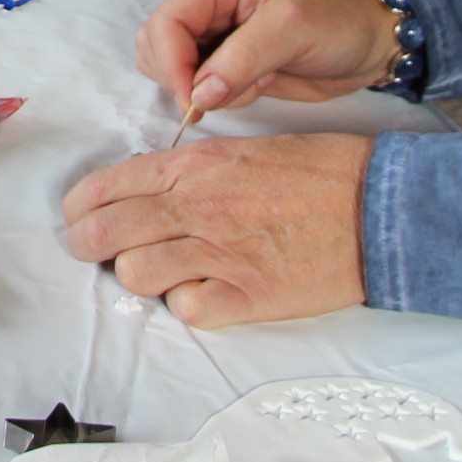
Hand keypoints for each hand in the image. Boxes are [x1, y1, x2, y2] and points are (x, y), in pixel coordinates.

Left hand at [62, 135, 373, 325]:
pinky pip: (184, 310)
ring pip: (135, 274)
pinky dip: (188, 305)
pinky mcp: (246, 297)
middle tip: (102, 253)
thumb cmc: (320, 173)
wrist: (380, 207)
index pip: (101, 189)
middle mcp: (196, 206)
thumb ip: (187, 174)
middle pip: (102, 236)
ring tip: (168, 270)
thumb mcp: (243, 151)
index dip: (81, 211)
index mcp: (192, 166)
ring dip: (143, 275)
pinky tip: (207, 291)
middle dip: (90, 247)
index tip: (83, 220)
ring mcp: (219, 253)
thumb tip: (143, 196)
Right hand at [135, 0, 406, 117]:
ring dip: (201, 88)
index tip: (194, 102)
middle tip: (223, 96)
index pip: (168, 21)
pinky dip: (215, 95)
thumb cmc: (340, 22)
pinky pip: (194, 82)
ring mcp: (213, 27)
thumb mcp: (292, 31)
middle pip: (157, 43)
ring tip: (250, 82)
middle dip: (184, 77)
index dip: (173, 64)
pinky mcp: (221, 55)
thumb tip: (198, 94)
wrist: (369, 43)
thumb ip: (241, 61)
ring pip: (169, 65)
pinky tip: (254, 85)